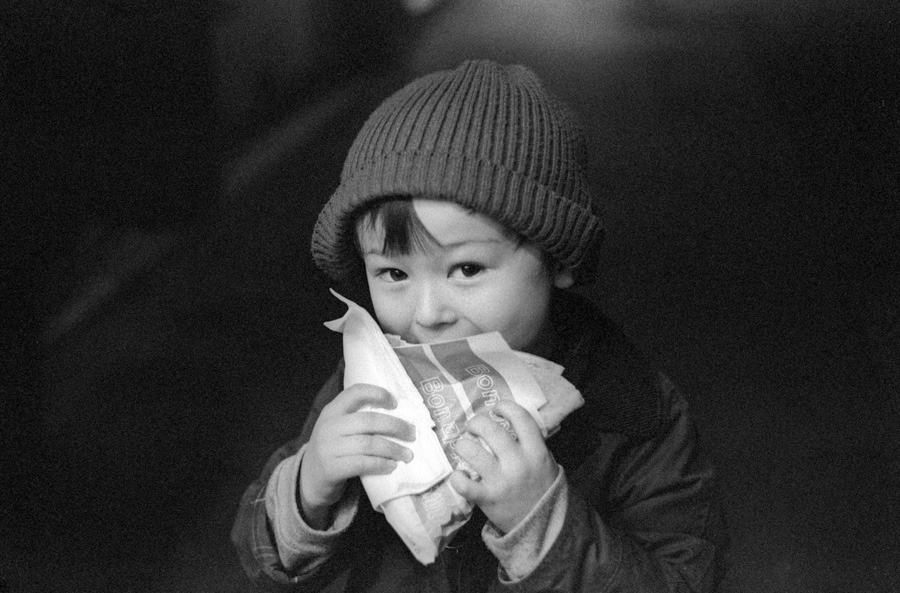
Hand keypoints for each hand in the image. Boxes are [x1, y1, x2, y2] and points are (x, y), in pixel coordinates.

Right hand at [300, 383, 414, 527]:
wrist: (308, 480)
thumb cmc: (332, 451)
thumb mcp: (338, 429)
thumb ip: (357, 420)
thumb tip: (398, 416)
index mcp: (332, 411)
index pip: (355, 392)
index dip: (378, 394)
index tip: (395, 403)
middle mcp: (329, 426)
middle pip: (369, 421)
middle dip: (395, 426)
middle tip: (412, 434)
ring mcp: (328, 448)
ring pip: (369, 444)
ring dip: (393, 449)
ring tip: (407, 454)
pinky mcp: (331, 469)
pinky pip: (363, 464)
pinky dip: (381, 464)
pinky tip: (391, 466)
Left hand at [449, 400, 558, 533]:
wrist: (543, 525)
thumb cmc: (540, 487)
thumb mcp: (544, 460)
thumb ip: (529, 441)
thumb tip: (506, 419)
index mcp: (536, 451)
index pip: (520, 417)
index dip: (505, 407)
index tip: (497, 409)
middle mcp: (518, 463)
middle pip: (490, 429)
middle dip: (476, 422)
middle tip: (473, 427)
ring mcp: (501, 481)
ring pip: (472, 451)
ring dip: (462, 444)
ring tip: (463, 446)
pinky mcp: (487, 498)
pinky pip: (464, 484)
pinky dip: (457, 477)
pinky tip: (459, 474)